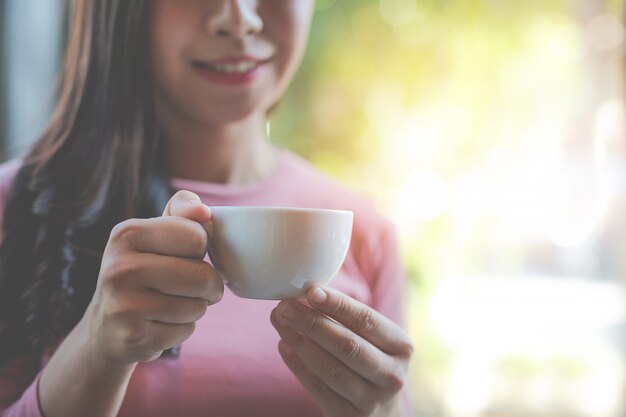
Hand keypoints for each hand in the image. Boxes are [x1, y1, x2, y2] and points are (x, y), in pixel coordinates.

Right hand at [82, 190, 223, 363]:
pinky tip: (158, 323)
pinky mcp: (133, 338)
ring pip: (198, 306)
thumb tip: (203, 211)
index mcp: (126, 234)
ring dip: (195, 307)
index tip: (185, 254)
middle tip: (189, 285)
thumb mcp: (156, 232)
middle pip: (202, 275)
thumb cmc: (143, 269)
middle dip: (208, 284)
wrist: (105, 327)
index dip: (201, 249)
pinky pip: (186, 330)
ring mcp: (123, 306)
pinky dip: (181, 328)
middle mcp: (119, 268)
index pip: (197, 237)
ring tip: (169, 304)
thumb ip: (182, 209)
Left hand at [270, 287, 412, 416]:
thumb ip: (345, 318)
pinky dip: (298, 366)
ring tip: (280, 322)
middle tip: (285, 306)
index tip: (311, 291)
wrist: (380, 412)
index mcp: (400, 346)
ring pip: (330, 369)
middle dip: (312, 323)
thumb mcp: (372, 340)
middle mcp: (392, 374)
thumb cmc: (369, 361)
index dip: (338, 305)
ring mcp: (372, 401)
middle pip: (348, 345)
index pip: (367, 320)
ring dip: (300, 342)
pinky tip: (283, 345)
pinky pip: (317, 390)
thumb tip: (304, 294)